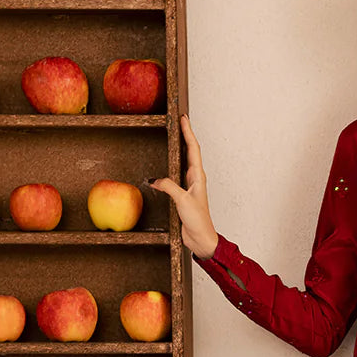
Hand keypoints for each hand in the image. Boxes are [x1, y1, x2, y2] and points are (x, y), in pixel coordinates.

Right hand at [148, 114, 218, 259]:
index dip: (188, 132)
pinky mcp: (183, 194)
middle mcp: (195, 178)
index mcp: (198, 177)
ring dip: (180, 148)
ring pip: (184, 161)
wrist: (202, 238)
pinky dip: (171, 165)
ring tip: (174, 135)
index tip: (183, 118)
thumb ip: (169, 187)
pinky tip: (165, 163)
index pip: (193, 149)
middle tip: (179, 120)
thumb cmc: (198, 221)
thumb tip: (154, 179)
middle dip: (185, 135)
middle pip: (190, 151)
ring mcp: (189, 185)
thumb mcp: (183, 201)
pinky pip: (175, 174)